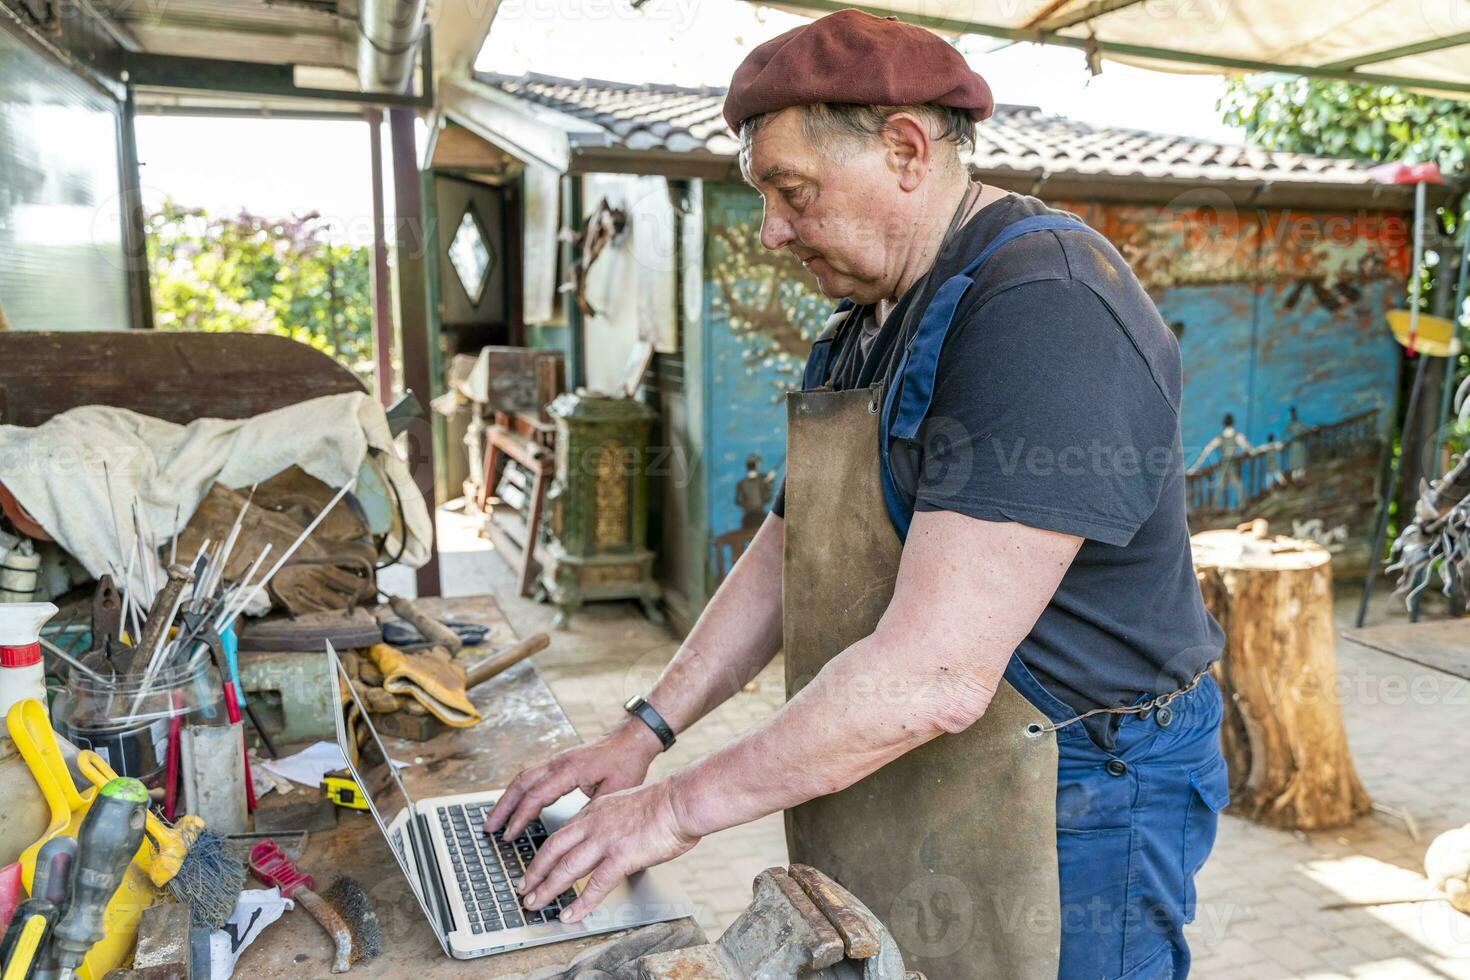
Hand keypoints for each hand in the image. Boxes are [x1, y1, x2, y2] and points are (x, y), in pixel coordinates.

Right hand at [485, 721, 661, 838]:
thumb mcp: (614, 791)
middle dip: (503, 807)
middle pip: (520, 784)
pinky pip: (532, 776)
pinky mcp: (560, 762)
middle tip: (489, 828)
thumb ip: (591, 811)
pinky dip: (519, 791)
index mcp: (569, 770)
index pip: (537, 795)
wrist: (633, 738)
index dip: (520, 817)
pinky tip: (515, 804)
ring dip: (507, 799)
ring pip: (523, 778)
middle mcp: (558, 762)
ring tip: (494, 819)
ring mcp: (557, 761)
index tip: (509, 835)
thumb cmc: (627, 762)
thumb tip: (572, 834)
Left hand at [517, 779, 698, 921]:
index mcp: (596, 810)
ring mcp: (606, 840)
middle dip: (535, 872)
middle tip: (523, 888)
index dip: (544, 853)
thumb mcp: (626, 806)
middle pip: (553, 849)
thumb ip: (612, 823)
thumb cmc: (665, 803)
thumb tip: (610, 842)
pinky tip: (570, 915)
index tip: (535, 865)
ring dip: (547, 889)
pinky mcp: (621, 856)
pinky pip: (595, 885)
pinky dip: (580, 903)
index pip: (561, 833)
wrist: (682, 800)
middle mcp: (594, 824)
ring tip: (535, 903)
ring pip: (566, 868)